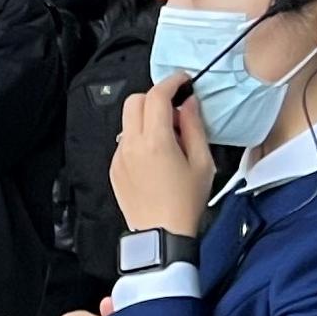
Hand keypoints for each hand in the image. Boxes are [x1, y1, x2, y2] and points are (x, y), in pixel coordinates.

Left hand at [112, 78, 215, 235]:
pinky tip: (155, 157)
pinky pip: (124, 142)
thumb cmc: (186, 203)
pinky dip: (138, 138)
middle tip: (175, 110)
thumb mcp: (202, 163)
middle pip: (134, 101)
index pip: (156, 96)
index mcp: (155, 141)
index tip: (183, 81)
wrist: (162, 235)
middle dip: (154, 97)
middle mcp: (131, 145)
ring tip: (168, 139)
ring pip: (127, 121)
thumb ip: (195, 127)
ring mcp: (119, 157)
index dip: (171, 82)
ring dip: (145, 119)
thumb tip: (189, 103)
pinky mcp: (114, 169)